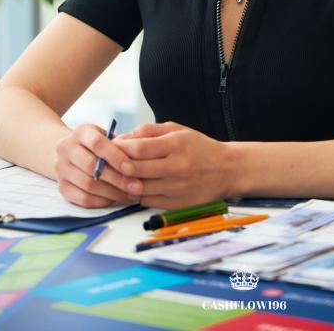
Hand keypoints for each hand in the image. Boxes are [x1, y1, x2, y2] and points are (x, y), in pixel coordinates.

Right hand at [54, 123, 141, 207]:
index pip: (97, 143)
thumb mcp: (107, 135)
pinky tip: (115, 199)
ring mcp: (61, 169)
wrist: (71, 152)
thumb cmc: (98, 144)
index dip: (115, 156)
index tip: (132, 168)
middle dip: (117, 178)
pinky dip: (101, 201)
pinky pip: (82, 198)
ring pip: (87, 185)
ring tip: (130, 194)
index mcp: (81, 132)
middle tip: (137, 187)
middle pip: (91, 166)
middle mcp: (66, 148)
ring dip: (112, 192)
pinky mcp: (61, 187)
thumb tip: (138, 157)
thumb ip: (120, 143)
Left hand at [114, 121, 230, 207]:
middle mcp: (176, 167)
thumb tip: (122, 138)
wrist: (226, 169)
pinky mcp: (176, 204)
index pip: (138, 148)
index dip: (119, 148)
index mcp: (176, 144)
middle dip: (117, 166)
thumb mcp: (177, 129)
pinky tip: (134, 185)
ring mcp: (176, 188)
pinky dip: (136, 193)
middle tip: (107, 162)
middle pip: (135, 169)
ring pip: (138, 188)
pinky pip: (146, 201)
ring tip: (118, 174)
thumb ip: (148, 131)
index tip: (110, 147)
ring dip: (124, 182)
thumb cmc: (198, 147)